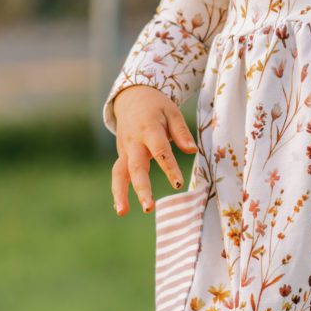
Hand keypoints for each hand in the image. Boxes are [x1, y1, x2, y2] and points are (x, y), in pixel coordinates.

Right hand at [110, 85, 197, 214]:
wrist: (132, 98)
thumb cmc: (156, 107)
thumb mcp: (172, 112)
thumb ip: (181, 132)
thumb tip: (192, 151)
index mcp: (149, 129)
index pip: (160, 151)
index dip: (169, 168)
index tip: (178, 184)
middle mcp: (134, 142)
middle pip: (136, 167)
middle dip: (141, 188)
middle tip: (148, 207)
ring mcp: (125, 150)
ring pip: (119, 173)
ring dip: (120, 193)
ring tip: (122, 212)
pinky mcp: (121, 156)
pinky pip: (118, 174)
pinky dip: (118, 191)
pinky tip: (121, 208)